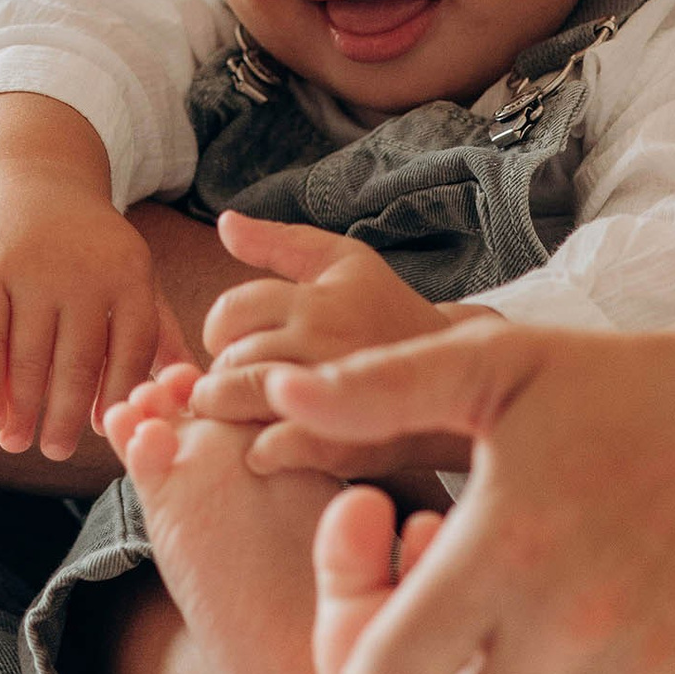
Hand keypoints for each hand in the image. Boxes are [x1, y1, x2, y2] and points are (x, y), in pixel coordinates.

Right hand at [0, 97, 187, 460]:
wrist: (30, 174)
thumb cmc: (88, 243)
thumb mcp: (130, 271)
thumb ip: (155, 328)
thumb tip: (185, 391)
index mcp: (129, 273)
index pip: (131, 350)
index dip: (119, 396)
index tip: (108, 433)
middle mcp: (83, 270)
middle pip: (77, 361)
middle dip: (66, 415)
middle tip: (57, 452)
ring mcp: (31, 268)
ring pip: (28, 356)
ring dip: (23, 409)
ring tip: (17, 443)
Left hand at [189, 212, 465, 428]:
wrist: (454, 377)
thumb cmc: (388, 312)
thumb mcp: (344, 263)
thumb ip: (281, 242)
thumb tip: (225, 223)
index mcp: (321, 300)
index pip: (232, 311)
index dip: (219, 329)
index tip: (231, 343)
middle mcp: (326, 343)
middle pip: (234, 361)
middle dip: (220, 375)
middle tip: (232, 384)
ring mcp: (335, 397)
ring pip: (247, 402)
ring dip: (231, 412)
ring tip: (243, 412)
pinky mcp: (345, 445)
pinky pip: (275, 448)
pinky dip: (260, 451)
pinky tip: (264, 448)